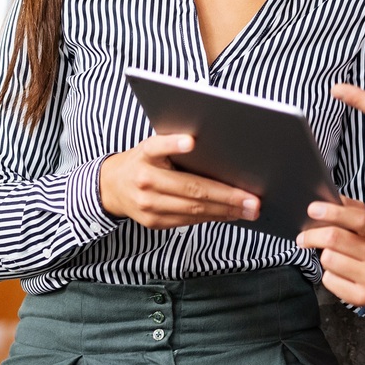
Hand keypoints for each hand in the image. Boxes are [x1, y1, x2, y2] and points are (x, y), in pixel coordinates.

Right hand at [98, 133, 259, 229]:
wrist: (112, 186)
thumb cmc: (144, 161)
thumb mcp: (153, 147)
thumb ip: (176, 147)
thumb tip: (219, 156)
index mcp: (145, 154)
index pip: (158, 147)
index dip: (173, 144)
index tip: (191, 141)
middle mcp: (144, 179)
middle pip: (190, 188)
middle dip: (226, 195)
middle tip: (252, 199)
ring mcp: (147, 204)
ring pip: (192, 209)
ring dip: (225, 211)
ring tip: (248, 210)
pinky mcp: (152, 222)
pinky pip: (188, 221)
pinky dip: (212, 218)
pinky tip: (230, 214)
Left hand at [296, 195, 364, 306]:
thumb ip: (349, 208)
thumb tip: (326, 200)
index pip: (359, 219)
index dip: (333, 213)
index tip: (312, 209)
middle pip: (335, 239)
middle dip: (313, 235)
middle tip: (303, 237)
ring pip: (329, 260)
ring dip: (324, 256)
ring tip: (333, 256)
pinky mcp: (363, 296)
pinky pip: (329, 280)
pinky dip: (328, 275)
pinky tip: (338, 273)